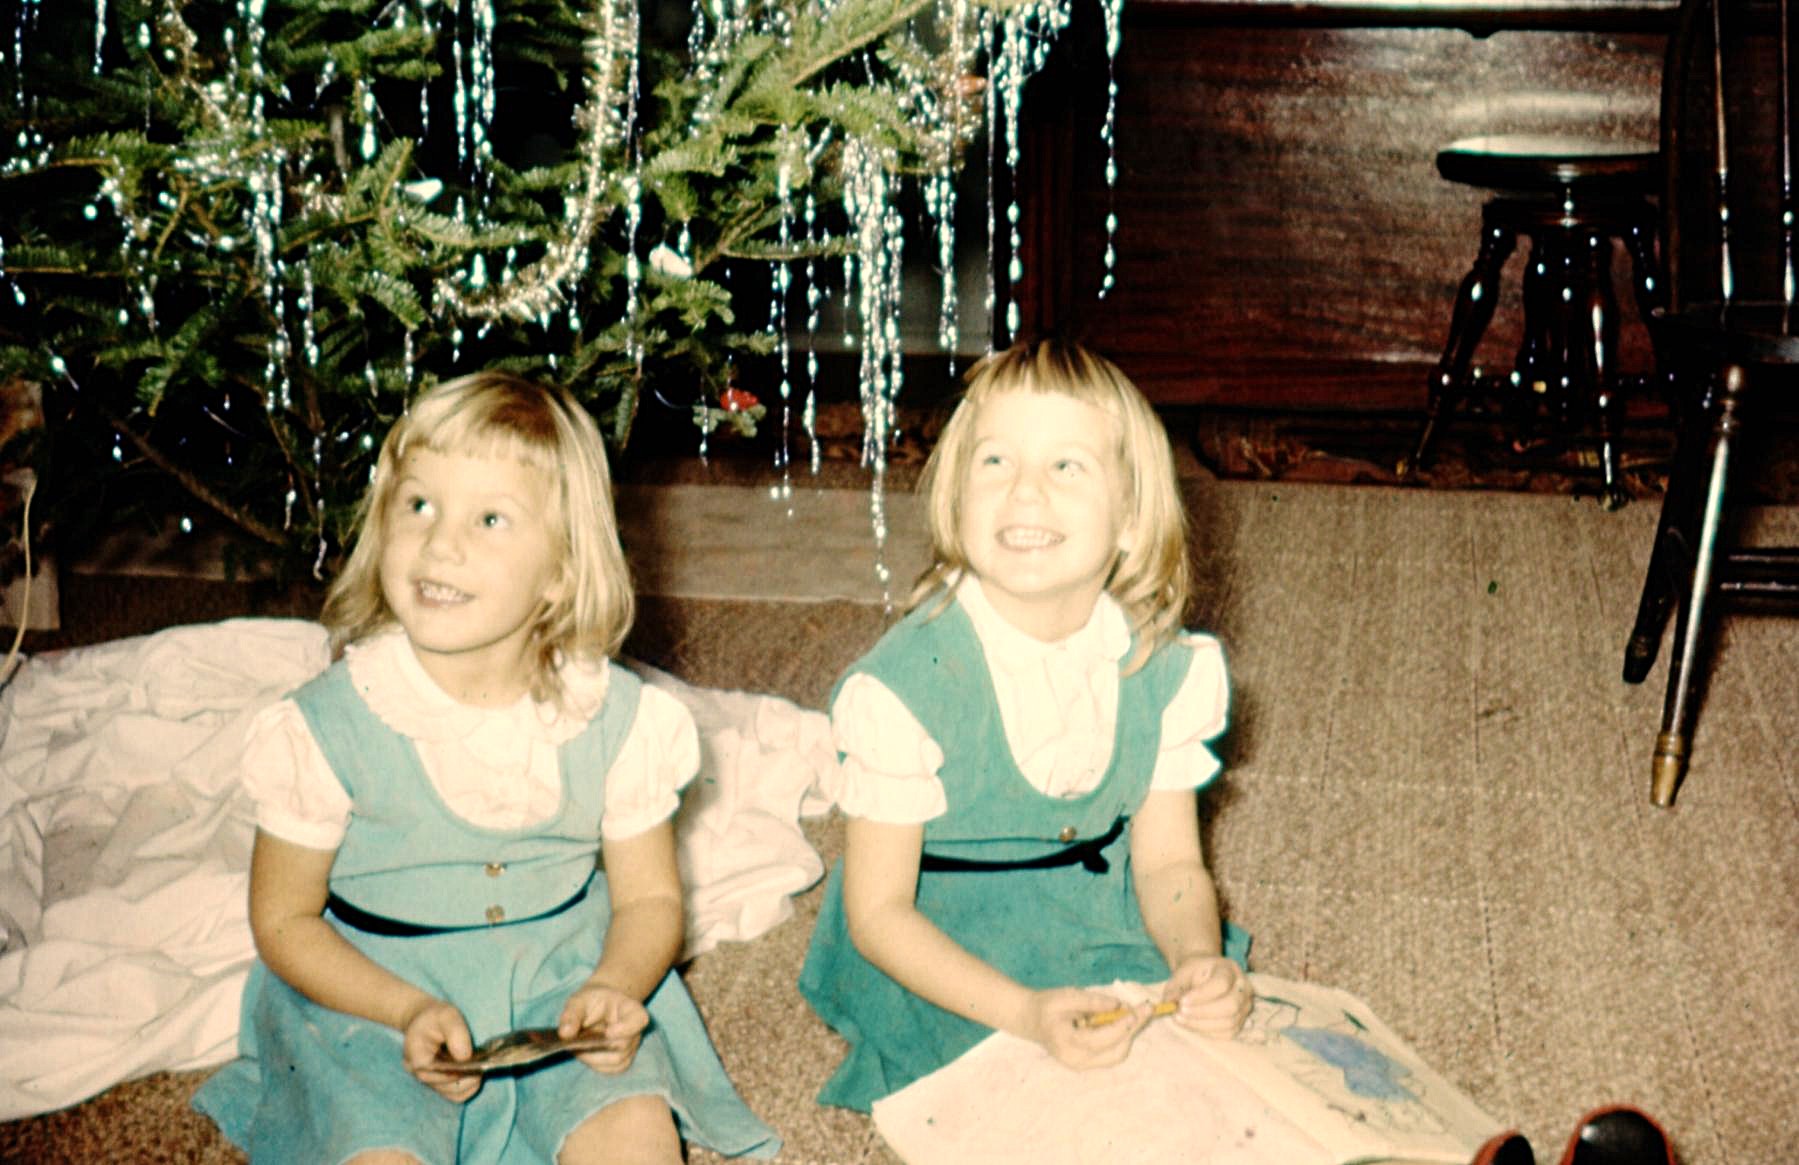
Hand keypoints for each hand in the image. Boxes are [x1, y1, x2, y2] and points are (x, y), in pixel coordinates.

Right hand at [401, 998, 480, 1103]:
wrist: (426, 1021)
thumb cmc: (435, 1017)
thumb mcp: (446, 1014)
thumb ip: (455, 1032)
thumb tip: (465, 1057)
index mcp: (416, 1057)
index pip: (435, 1073)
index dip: (455, 1070)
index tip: (472, 1061)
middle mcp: (420, 1075)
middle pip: (446, 1087)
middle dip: (467, 1078)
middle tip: (482, 1065)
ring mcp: (430, 1082)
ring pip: (454, 1094)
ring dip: (470, 1083)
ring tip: (480, 1068)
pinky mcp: (440, 1085)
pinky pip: (457, 1094)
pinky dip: (469, 1086)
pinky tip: (476, 1072)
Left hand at [559, 981, 650, 1074]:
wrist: (600, 1007)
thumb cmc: (591, 1001)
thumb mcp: (579, 1000)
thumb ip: (572, 1014)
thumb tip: (565, 1034)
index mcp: (631, 1009)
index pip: (639, 1020)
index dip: (627, 1028)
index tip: (608, 1032)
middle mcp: (636, 1031)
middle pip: (624, 1046)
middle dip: (598, 1048)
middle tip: (576, 1044)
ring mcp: (631, 1047)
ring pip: (617, 1061)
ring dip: (593, 1058)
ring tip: (577, 1049)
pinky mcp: (622, 1060)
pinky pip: (611, 1069)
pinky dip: (595, 1065)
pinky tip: (583, 1054)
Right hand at [1026, 986, 1149, 1069]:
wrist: (1031, 1019)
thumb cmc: (1047, 1005)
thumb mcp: (1067, 996)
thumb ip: (1092, 1001)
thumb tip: (1118, 1005)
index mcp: (1066, 1042)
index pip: (1100, 1039)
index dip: (1121, 1026)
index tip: (1136, 1010)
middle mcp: (1075, 1060)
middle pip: (1114, 1051)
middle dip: (1132, 1030)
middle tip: (1146, 1009)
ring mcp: (1081, 1065)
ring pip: (1116, 1055)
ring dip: (1129, 1034)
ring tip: (1136, 1013)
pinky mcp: (1087, 1064)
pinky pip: (1111, 1054)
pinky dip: (1121, 1038)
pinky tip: (1124, 1021)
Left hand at [1163, 955, 1252, 1038]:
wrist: (1206, 974)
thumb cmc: (1194, 973)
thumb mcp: (1181, 974)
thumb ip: (1174, 988)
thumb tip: (1168, 1005)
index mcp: (1229, 968)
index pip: (1222, 983)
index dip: (1202, 995)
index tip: (1182, 1001)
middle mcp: (1243, 987)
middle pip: (1230, 1005)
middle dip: (1202, 1012)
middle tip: (1179, 1012)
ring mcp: (1245, 1005)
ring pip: (1229, 1022)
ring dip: (1201, 1024)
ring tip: (1180, 1019)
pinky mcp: (1241, 1021)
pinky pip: (1228, 1033)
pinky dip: (1207, 1032)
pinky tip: (1191, 1024)